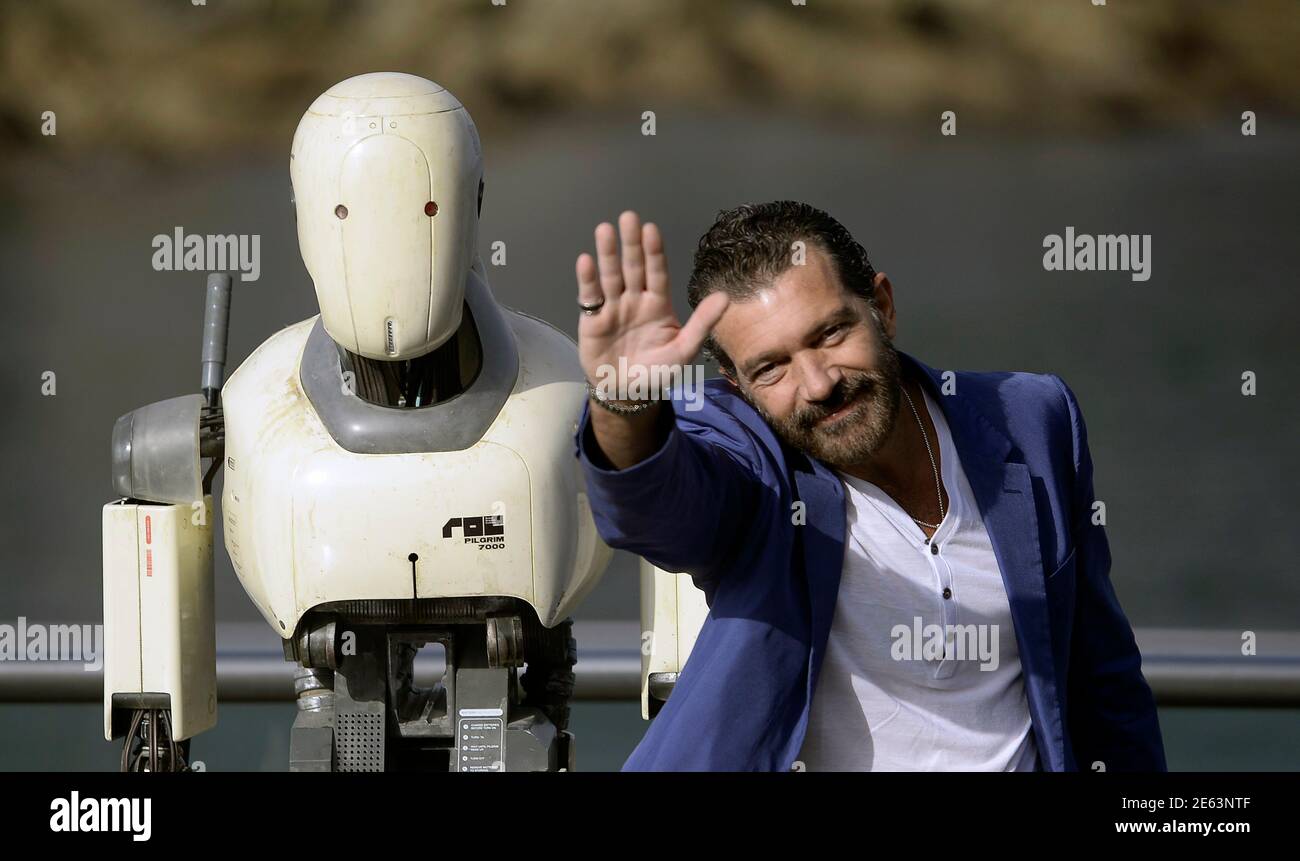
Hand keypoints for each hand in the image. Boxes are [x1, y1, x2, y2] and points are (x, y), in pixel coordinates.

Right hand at [576, 211, 728, 401]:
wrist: (627, 394)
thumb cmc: (657, 372)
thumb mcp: (684, 350)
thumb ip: (702, 323)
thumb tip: (725, 297)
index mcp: (658, 304)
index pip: (657, 273)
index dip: (654, 252)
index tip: (651, 230)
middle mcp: (635, 300)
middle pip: (633, 267)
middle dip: (631, 244)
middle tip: (629, 217)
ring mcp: (613, 308)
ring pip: (611, 276)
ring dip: (608, 254)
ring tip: (605, 230)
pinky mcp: (592, 320)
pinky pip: (590, 296)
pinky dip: (588, 279)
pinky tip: (586, 261)